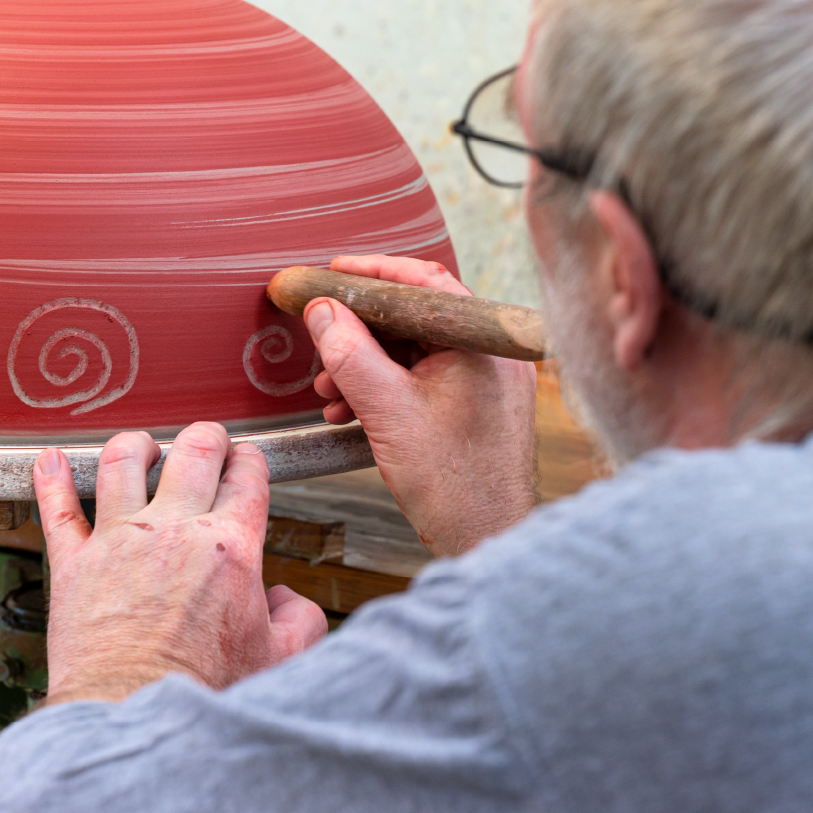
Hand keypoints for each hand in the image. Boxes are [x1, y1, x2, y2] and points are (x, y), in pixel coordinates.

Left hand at [32, 424, 327, 705]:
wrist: (134, 711)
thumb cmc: (202, 690)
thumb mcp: (279, 657)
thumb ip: (300, 620)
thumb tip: (288, 601)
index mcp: (229, 547)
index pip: (245, 478)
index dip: (250, 460)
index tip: (247, 461)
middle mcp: (173, 532)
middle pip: (192, 453)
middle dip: (206, 437)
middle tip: (208, 440)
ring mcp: (117, 541)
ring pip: (122, 463)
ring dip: (135, 445)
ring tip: (142, 446)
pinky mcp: (73, 564)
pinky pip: (56, 509)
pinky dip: (50, 478)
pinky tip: (49, 461)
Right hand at [305, 255, 537, 556]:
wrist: (487, 539)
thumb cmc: (452, 483)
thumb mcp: (386, 409)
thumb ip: (348, 352)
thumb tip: (321, 310)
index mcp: (482, 340)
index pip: (422, 282)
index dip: (368, 274)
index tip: (329, 273)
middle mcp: (492, 353)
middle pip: (414, 318)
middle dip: (359, 331)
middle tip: (320, 336)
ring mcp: (489, 380)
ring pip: (415, 352)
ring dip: (365, 365)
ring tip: (328, 390)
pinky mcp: (478, 406)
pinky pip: (425, 379)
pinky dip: (386, 388)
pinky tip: (350, 410)